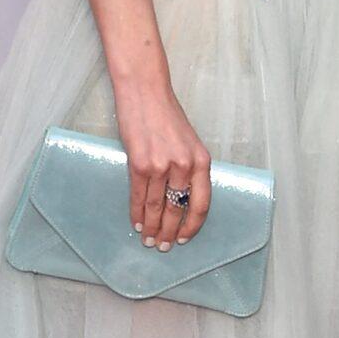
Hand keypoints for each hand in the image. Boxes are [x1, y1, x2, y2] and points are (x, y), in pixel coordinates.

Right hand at [112, 70, 210, 250]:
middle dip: (170, 232)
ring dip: (152, 227)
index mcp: (201, 160)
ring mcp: (161, 165)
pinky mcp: (140, 163)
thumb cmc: (165, 115)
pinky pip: (139, 196)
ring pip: (157, 207)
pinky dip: (137, 213)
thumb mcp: (188, 141)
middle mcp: (184, 165)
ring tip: (148, 240)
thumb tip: (180, 197)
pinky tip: (136, 223)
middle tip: (163, 246)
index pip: (201, 203)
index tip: (185, 238)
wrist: (145, 91)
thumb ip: (188, 167)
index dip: (193, 225)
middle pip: (178, 209)